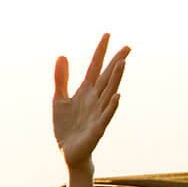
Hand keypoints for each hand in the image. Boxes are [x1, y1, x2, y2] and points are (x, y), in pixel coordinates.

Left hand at [53, 33, 128, 170]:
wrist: (69, 152)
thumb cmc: (66, 127)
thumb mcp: (59, 99)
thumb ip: (61, 79)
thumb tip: (63, 55)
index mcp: (86, 91)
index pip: (94, 67)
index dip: (100, 51)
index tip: (107, 34)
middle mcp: (95, 99)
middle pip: (107, 77)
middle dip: (116, 62)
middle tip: (128, 46)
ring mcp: (98, 112)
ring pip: (109, 92)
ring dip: (116, 78)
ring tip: (123, 63)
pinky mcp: (97, 128)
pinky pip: (106, 116)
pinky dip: (112, 106)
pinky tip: (117, 96)